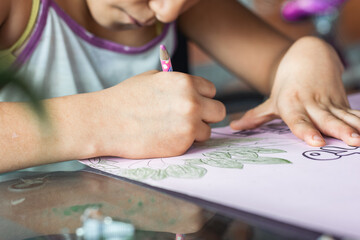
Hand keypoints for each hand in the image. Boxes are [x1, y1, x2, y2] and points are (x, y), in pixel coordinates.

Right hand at [87, 70, 224, 157]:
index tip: (192, 101)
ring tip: (173, 129)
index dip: (202, 96)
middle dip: (206, 114)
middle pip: (218, 111)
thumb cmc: (126, 98)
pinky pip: (193, 144)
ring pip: (208, 131)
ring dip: (195, 131)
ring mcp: (188, 126)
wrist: (105, 122)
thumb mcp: (153, 79)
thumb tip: (195, 90)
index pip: (212, 90)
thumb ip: (178, 83)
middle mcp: (191, 103)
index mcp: (185, 82)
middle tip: (190, 117)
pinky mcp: (181, 146)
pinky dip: (183, 143)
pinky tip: (164, 137)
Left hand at [230, 36, 359, 146]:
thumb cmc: (286, 85)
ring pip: (343, 115)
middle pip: (325, 118)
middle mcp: (311, 102)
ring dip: (355, 126)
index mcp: (291, 104)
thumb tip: (234, 127)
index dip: (306, 130)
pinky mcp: (341, 100)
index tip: (316, 141)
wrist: (307, 55)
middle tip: (351, 141)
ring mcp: (328, 101)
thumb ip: (255, 116)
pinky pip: (354, 112)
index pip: (298, 120)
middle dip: (339, 130)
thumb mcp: (271, 100)